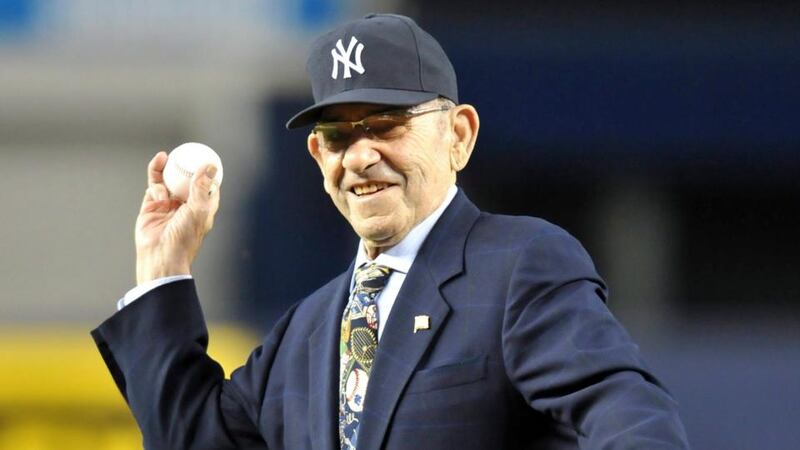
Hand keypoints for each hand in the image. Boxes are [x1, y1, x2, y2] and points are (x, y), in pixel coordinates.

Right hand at [134, 151, 220, 284]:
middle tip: (183, 151)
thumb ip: (202, 187)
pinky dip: (155, 178)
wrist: (161, 255)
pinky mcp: (151, 207)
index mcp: (201, 207)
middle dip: (184, 166)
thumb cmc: (185, 237)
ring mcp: (167, 205)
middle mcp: (185, 205)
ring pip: (167, 181)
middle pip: (185, 180)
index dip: (207, 172)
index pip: (207, 185)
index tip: (205, 156)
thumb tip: (210, 167)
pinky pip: (153, 186)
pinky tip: (159, 170)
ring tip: (165, 156)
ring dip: (167, 168)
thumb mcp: (198, 209)